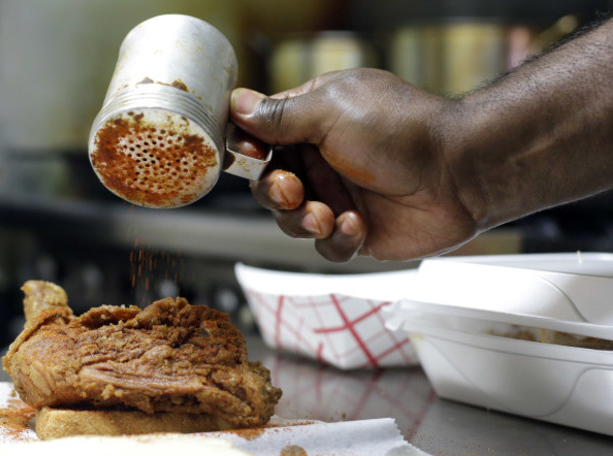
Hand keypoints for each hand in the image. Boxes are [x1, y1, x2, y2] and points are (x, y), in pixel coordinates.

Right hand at [229, 69, 479, 261]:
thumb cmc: (403, 132)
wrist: (460, 174)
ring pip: (290, 220)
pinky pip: (325, 246)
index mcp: (312, 121)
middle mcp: (321, 158)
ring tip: (327, 215)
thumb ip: (281, 115)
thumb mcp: (332, 111)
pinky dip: (337, 239)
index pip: (261, 136)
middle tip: (292, 191)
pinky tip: (358, 225)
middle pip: (268, 183)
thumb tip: (238, 104)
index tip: (251, 156)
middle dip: (274, 192)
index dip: (248, 151)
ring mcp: (338, 195)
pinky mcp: (355, 230)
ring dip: (301, 220)